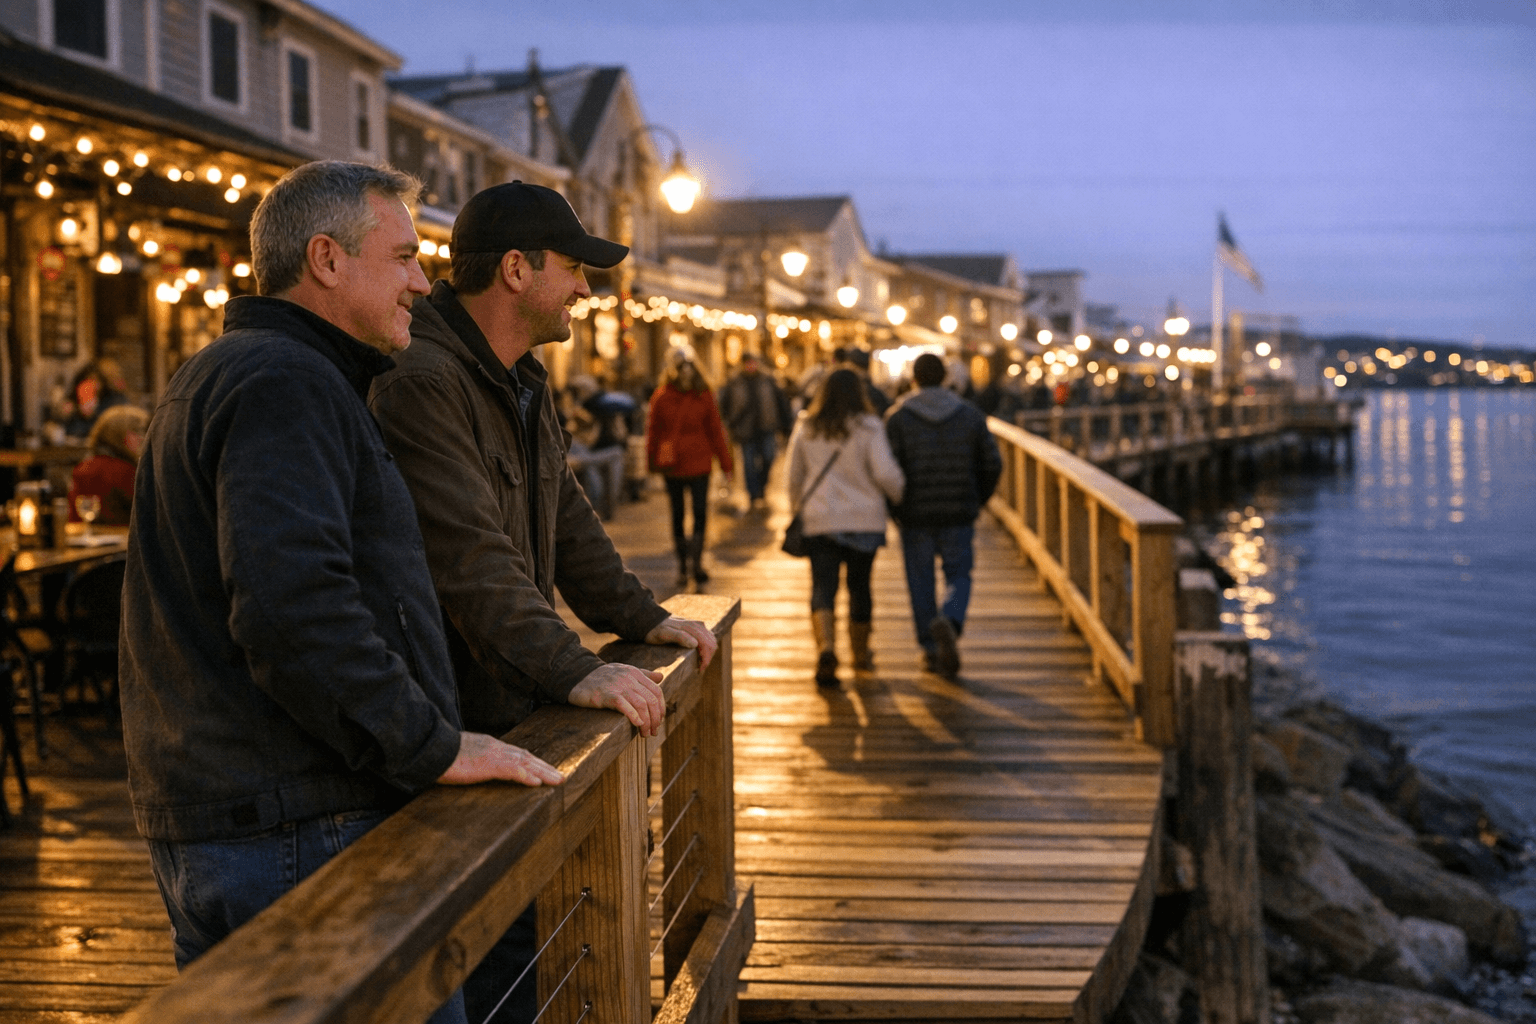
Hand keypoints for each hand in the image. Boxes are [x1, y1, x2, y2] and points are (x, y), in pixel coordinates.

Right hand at [437, 732, 564, 786]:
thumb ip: (473, 760)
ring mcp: (493, 754)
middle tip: (559, 776)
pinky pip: (513, 770)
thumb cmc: (440, 754)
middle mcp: (495, 747)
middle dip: (544, 767)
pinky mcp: (488, 764)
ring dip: (543, 772)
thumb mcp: (461, 755)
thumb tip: (474, 767)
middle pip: (526, 756)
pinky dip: (527, 776)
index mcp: (489, 745)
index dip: (532, 761)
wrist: (429, 748)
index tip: (543, 768)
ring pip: (525, 762)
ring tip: (557, 781)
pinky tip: (537, 784)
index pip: (517, 752)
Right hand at [567, 663, 665, 736]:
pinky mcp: (606, 695)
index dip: (661, 708)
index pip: (657, 691)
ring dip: (647, 722)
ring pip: (641, 704)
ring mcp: (618, 686)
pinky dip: (634, 716)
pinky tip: (637, 724)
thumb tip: (661, 677)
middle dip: (656, 718)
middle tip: (653, 732)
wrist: (577, 676)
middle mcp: (629, 678)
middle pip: (651, 700)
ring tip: (645, 733)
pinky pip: (624, 706)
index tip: (659, 721)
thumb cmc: (601, 677)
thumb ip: (643, 674)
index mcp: (635, 673)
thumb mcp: (624, 671)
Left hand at [645, 615, 717, 669]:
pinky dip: (706, 648)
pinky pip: (708, 638)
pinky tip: (699, 655)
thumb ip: (679, 637)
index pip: (707, 645)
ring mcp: (698, 626)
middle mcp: (698, 625)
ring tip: (699, 664)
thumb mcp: (664, 634)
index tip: (699, 670)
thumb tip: (695, 644)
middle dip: (708, 658)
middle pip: (711, 644)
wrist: (651, 621)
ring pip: (711, 641)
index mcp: (692, 628)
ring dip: (708, 654)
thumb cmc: (656, 630)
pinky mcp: (697, 628)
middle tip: (699, 669)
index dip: (706, 659)